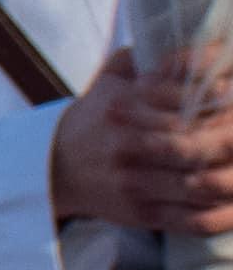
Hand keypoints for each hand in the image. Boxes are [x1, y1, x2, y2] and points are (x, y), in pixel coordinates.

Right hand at [55, 45, 232, 235]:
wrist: (54, 168)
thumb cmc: (95, 118)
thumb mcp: (112, 78)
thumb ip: (151, 59)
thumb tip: (202, 48)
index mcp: (122, 107)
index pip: (182, 102)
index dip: (217, 101)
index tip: (231, 97)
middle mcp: (127, 145)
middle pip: (195, 145)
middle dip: (229, 141)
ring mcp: (134, 182)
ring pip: (201, 185)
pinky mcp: (141, 213)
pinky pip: (193, 220)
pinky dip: (223, 216)